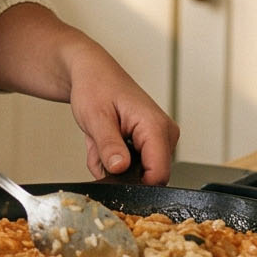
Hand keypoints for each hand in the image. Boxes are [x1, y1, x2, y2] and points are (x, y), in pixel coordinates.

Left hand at [62, 40, 177, 182]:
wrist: (92, 73)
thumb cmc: (95, 86)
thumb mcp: (95, 117)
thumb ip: (109, 145)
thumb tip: (120, 168)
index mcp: (156, 127)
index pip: (158, 175)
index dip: (133, 183)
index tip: (111, 173)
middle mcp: (165, 134)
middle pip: (147, 177)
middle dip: (118, 171)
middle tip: (98, 148)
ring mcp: (159, 138)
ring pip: (137, 173)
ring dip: (112, 163)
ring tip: (99, 141)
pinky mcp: (152, 142)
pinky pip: (133, 165)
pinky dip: (113, 158)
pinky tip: (104, 141)